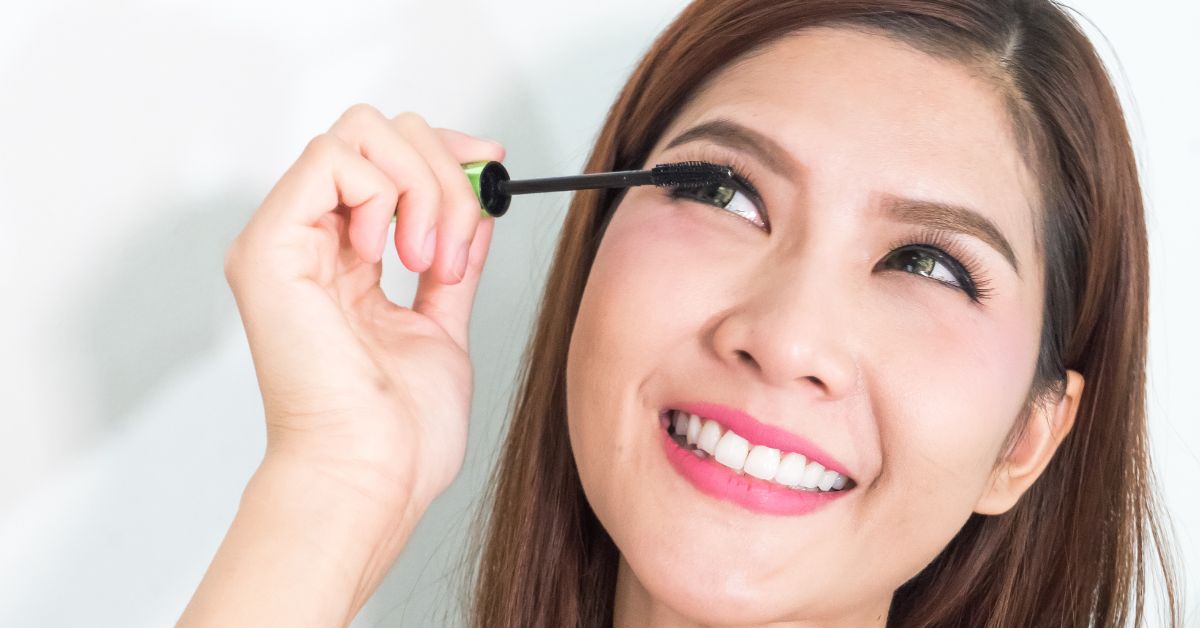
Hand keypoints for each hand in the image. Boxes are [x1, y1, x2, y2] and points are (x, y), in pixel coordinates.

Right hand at [224, 104, 503, 516]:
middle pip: (374, 131)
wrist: (372, 477)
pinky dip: (382, 194)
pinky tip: (388, 256)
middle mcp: (310, 243)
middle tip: (454, 247)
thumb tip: (475, 207)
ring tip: (429, 259)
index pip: (386, 161)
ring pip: (357, 133)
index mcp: (343, 263)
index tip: (490, 172)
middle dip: (440, 170)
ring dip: (421, 186)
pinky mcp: (269, 248)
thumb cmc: (399, 432)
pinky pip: (331, 159)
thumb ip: (451, 264)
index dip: (444, 154)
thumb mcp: (442, 324)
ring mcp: (285, 242)